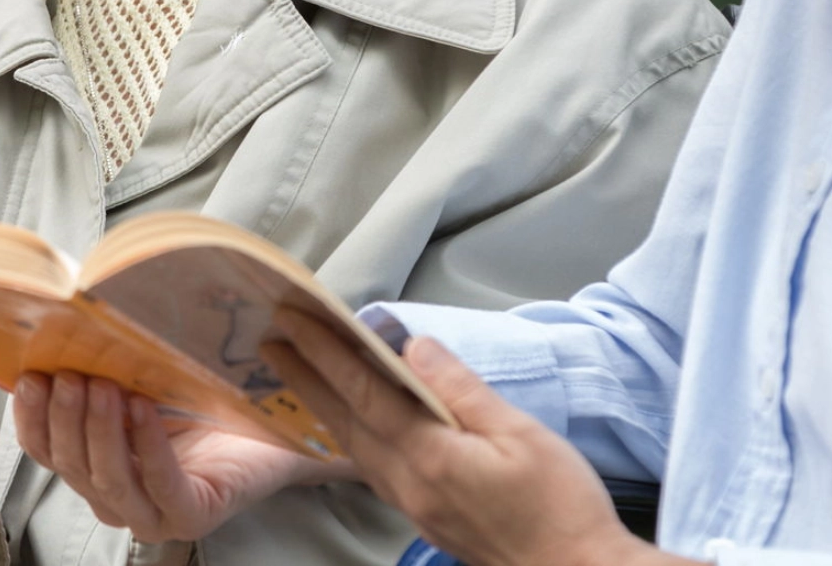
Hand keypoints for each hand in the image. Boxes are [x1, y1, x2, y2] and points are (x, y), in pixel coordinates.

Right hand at [12, 369, 351, 542]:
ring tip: (102, 384)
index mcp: (96, 465)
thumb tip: (33, 336)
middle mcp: (118, 496)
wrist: (278, 419)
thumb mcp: (140, 372)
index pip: (45, 451)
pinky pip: (160, 486)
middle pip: (72, 465)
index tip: (28, 376)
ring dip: (99, 430)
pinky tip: (142, 408)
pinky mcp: (192, 514)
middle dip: (65, 417)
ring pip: (108, 480)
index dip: (30, 418)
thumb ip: (92, 362)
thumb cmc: (205, 396)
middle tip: (69, 372)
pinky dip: (146, 446)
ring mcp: (153, 513)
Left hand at [265, 312, 694, 565]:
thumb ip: (462, 390)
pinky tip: (348, 423)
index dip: (326, 351)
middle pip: (345, 420)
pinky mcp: (424, 514)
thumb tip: (418, 347)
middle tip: (272, 338)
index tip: (295, 318)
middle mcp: (408, 483)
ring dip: (322, 403)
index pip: (364, 392)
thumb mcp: (520, 435)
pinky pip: (370, 465)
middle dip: (305, 375)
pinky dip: (348, 433)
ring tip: (297, 372)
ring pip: (353, 445)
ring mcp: (412, 503)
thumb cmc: (559, 506)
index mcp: (429, 457)